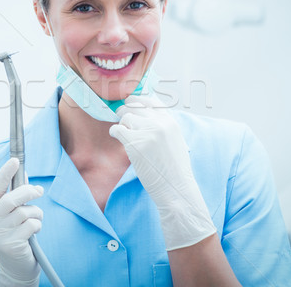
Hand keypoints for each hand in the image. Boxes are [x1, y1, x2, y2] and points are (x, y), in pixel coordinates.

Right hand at [0, 158, 43, 285]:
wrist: (15, 266)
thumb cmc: (14, 234)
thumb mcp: (11, 215)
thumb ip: (14, 197)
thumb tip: (23, 175)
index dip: (5, 173)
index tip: (15, 160)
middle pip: (12, 199)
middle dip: (29, 192)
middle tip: (39, 191)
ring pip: (25, 212)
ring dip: (36, 213)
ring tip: (36, 220)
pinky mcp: (10, 244)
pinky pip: (31, 225)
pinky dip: (37, 226)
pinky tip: (33, 233)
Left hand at [109, 95, 215, 250]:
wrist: (176, 188)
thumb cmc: (175, 171)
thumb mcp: (175, 142)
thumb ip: (163, 128)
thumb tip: (146, 119)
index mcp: (171, 122)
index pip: (152, 101)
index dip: (139, 101)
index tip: (131, 103)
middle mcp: (160, 123)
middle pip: (135, 106)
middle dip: (126, 110)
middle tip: (121, 116)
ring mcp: (147, 132)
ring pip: (126, 116)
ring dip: (122, 123)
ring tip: (124, 133)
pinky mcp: (135, 143)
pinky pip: (117, 129)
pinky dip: (114, 132)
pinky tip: (116, 136)